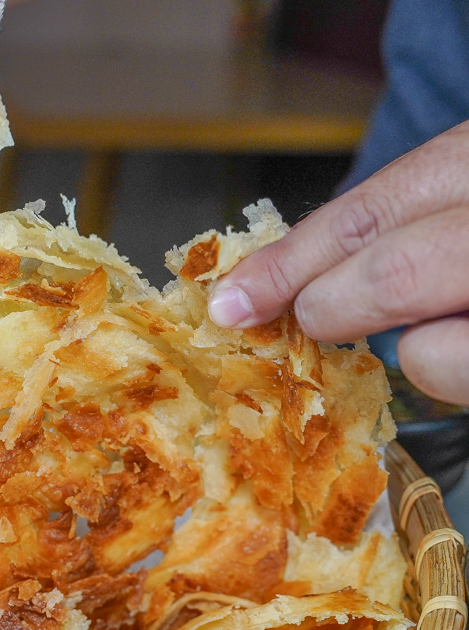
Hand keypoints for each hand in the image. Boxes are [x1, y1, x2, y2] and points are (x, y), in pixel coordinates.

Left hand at [207, 120, 468, 405]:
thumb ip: (387, 231)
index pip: (369, 211)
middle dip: (330, 306)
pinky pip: (460, 378)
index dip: (288, 262)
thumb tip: (270, 286)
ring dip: (416, 355)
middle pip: (395, 267)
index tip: (231, 301)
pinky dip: (455, 373)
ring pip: (431, 353)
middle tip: (313, 320)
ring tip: (450, 326)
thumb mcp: (453, 205)